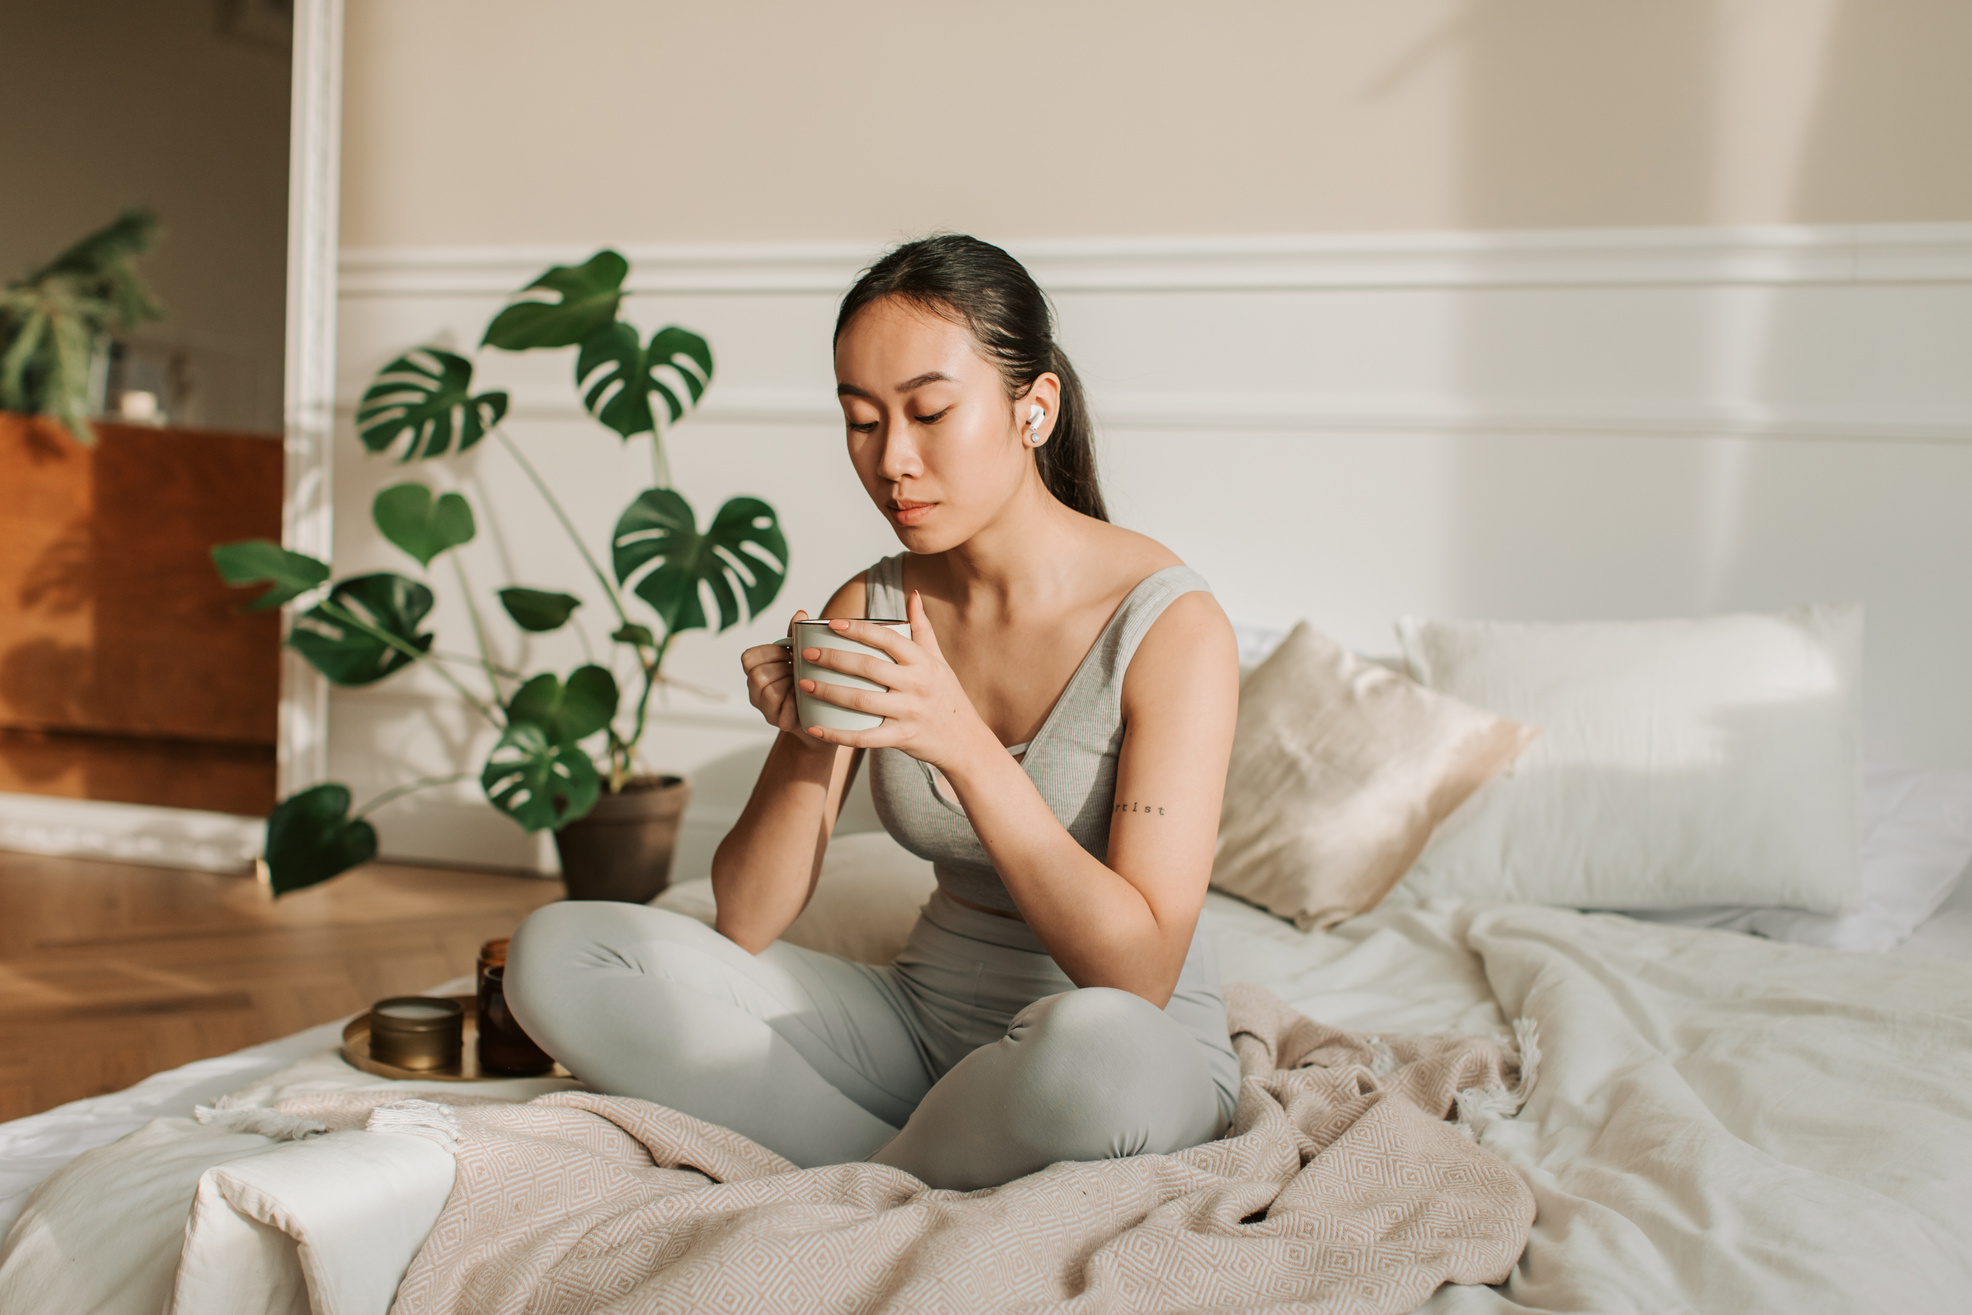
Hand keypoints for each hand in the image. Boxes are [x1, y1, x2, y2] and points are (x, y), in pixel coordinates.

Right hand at [740, 610, 829, 748]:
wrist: (828, 717)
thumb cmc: (812, 682)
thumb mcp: (804, 657)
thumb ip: (797, 637)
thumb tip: (800, 614)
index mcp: (758, 671)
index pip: (748, 658)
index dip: (770, 653)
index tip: (789, 654)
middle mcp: (756, 692)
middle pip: (757, 675)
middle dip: (783, 669)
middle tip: (800, 671)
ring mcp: (767, 710)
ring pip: (768, 692)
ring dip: (790, 685)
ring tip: (805, 684)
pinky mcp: (780, 724)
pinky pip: (783, 709)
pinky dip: (797, 701)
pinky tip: (808, 698)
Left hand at [798, 591, 994, 772]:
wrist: (964, 741)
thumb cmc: (947, 696)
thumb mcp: (938, 660)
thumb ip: (923, 628)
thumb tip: (913, 594)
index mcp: (923, 663)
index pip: (888, 639)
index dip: (859, 629)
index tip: (832, 624)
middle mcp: (916, 685)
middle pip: (869, 667)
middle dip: (834, 658)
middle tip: (807, 654)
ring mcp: (909, 713)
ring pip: (862, 700)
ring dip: (829, 691)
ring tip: (804, 684)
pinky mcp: (901, 738)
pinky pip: (864, 737)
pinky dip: (837, 734)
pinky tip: (814, 727)